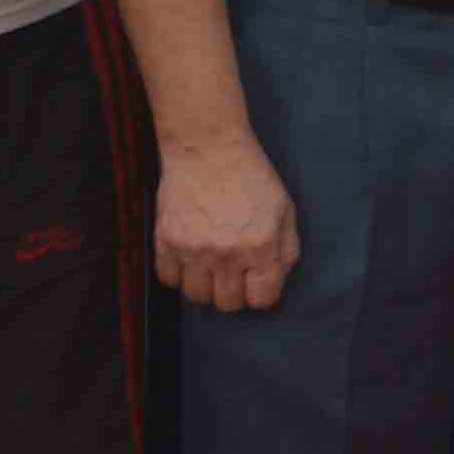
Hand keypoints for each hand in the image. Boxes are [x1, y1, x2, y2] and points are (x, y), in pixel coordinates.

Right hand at [154, 131, 299, 313]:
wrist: (209, 149)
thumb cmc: (251, 177)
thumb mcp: (284, 209)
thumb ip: (286, 249)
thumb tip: (277, 279)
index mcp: (261, 247)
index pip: (261, 299)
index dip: (260, 293)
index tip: (256, 281)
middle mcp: (227, 254)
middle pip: (228, 304)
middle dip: (234, 292)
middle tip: (233, 273)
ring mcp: (194, 250)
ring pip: (197, 297)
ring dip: (205, 286)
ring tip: (209, 266)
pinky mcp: (166, 241)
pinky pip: (168, 279)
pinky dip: (178, 274)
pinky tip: (188, 258)